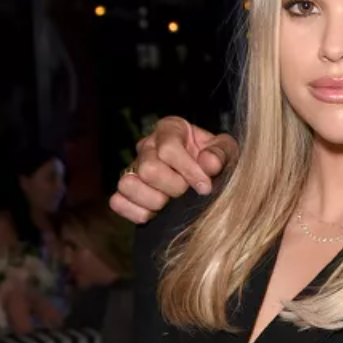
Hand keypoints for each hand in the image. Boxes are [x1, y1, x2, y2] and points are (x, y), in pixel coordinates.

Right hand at [110, 116, 239, 223]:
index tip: (205, 186)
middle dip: (173, 187)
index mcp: (170, 128)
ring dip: (154, 201)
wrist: (206, 175)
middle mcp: (147, 145)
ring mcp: (132, 167)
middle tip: (187, 192)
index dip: (189, 171)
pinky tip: (156, 213)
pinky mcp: (125, 190)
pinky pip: (117, 202)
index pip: (168, 149)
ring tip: (171, 202)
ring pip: (127, 185)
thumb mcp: (225, 150)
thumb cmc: (214, 158)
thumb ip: (220, 153)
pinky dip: (137, 212)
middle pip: (148, 169)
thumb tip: (209, 163)